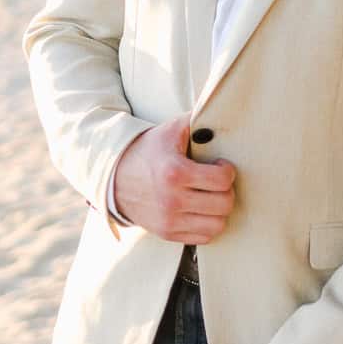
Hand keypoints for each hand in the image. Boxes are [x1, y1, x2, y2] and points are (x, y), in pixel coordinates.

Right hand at [111, 116, 235, 242]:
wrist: (115, 177)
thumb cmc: (148, 151)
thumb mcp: (170, 130)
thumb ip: (197, 120)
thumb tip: (221, 106)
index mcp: (175, 172)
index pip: (222, 180)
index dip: (227, 171)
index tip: (219, 166)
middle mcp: (172, 200)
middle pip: (224, 204)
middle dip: (226, 190)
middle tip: (216, 182)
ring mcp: (169, 220)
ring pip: (218, 225)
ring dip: (219, 211)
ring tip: (211, 198)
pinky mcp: (167, 233)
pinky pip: (204, 238)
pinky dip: (208, 225)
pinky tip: (201, 211)